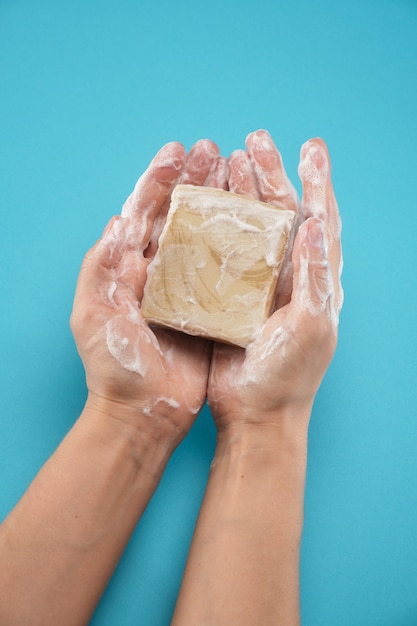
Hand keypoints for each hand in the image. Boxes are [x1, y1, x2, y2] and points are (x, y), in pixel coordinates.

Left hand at [71, 139, 226, 444]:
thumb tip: (117, 221)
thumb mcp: (94, 316)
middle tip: (214, 151)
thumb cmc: (114, 369)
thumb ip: (100, 270)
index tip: (177, 152)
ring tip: (237, 172)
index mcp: (126, 268)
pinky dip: (238, 244)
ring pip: (204, 235)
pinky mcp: (210, 309)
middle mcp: (157, 272)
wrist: (143, 412)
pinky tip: (254, 223)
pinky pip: (226, 270)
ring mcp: (186, 289)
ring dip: (218, 203)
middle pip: (176, 215)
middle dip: (194, 181)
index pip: (143, 212)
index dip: (158, 180)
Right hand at [207, 130, 342, 428]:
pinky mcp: (228, 295)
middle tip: (254, 140)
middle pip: (281, 212)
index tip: (312, 147)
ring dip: (242, 192)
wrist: (256, 412)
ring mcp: (256, 283)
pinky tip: (203, 206)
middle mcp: (288, 275)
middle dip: (271, 174)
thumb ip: (315, 276)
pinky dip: (215, 226)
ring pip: (250, 226)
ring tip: (228, 159)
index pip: (320, 219)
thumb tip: (314, 223)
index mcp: (315, 278)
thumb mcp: (311, 325)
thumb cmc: (289, 375)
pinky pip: (222, 252)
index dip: (318, 181)